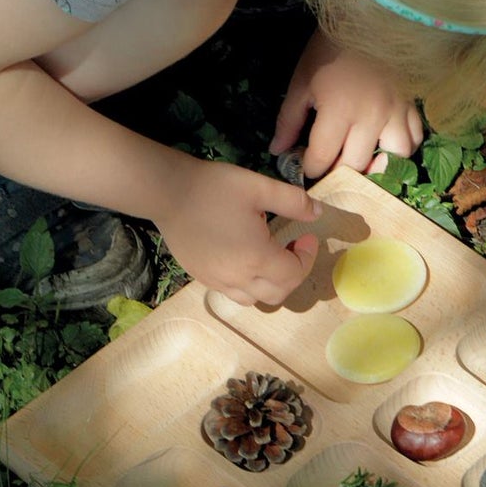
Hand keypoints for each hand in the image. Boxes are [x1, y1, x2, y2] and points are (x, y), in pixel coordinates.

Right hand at [151, 159, 321, 305]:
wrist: (168, 192)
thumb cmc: (215, 187)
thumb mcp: (259, 187)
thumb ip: (293, 202)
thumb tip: (318, 212)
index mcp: (257, 258)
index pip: (294, 274)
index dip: (307, 257)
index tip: (306, 236)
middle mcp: (238, 278)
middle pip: (278, 294)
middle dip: (293, 274)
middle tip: (292, 248)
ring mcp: (217, 281)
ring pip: (254, 299)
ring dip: (270, 283)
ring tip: (269, 257)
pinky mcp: (202, 278)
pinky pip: (232, 293)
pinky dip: (248, 284)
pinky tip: (244, 258)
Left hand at [270, 31, 424, 180]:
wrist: (365, 19)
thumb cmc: (328, 51)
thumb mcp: (301, 82)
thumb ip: (289, 120)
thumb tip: (278, 151)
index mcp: (338, 110)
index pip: (322, 158)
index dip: (310, 167)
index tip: (306, 164)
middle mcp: (370, 117)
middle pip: (355, 166)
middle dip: (338, 173)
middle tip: (329, 167)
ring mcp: (395, 112)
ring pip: (394, 158)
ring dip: (377, 165)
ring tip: (363, 159)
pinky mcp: (411, 105)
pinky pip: (416, 138)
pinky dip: (403, 147)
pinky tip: (387, 143)